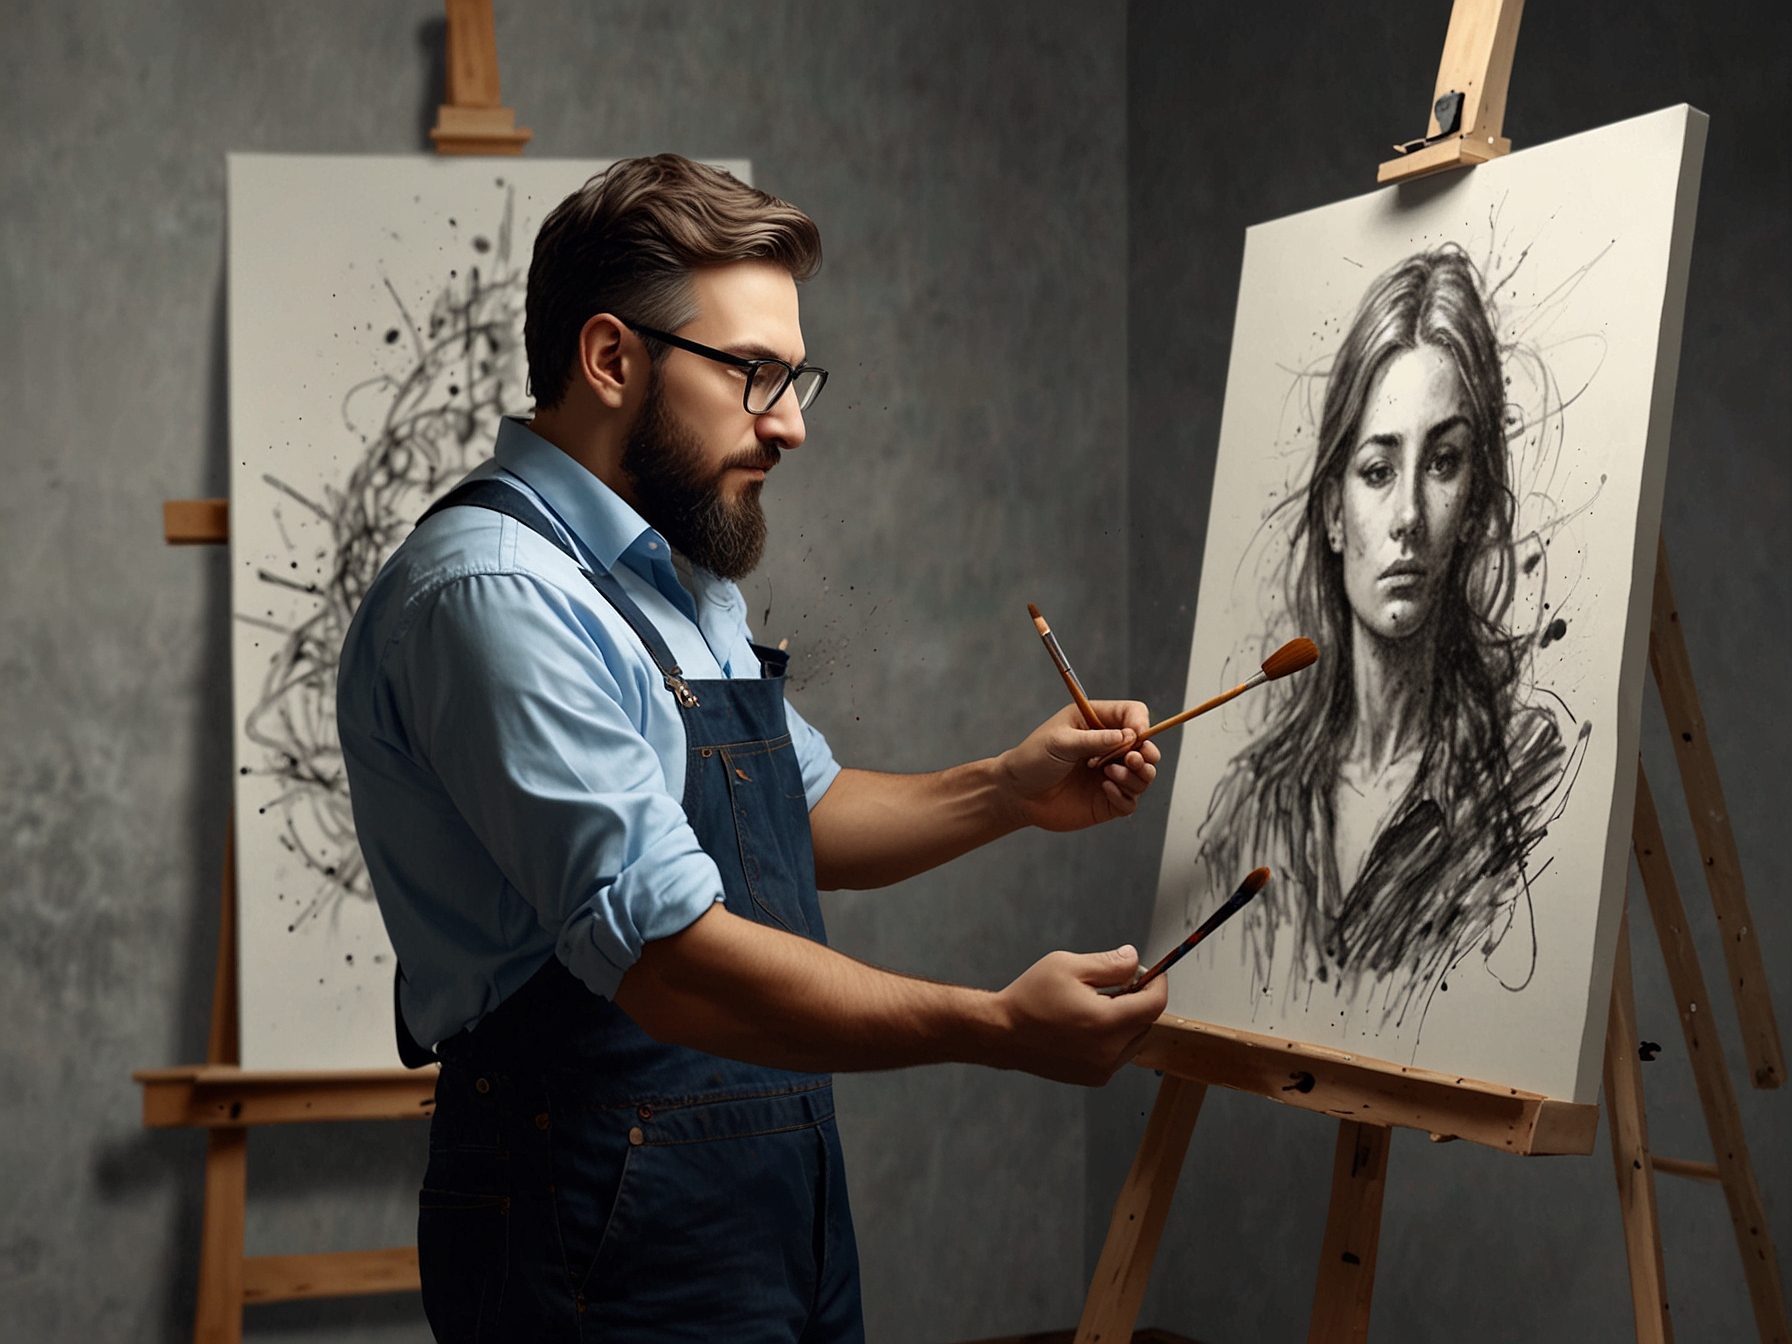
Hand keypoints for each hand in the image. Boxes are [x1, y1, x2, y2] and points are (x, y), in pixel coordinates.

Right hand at [992, 945, 1167, 1084]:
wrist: (1001, 1033)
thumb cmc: (1029, 998)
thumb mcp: (1068, 966)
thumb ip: (1109, 964)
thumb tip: (1134, 960)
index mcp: (1106, 1023)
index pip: (1154, 1004)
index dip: (1157, 983)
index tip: (1151, 971)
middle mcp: (1108, 1052)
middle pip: (1147, 1022)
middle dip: (1140, 999)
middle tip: (1118, 982)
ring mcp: (1101, 1069)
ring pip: (1135, 1040)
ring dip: (1128, 1019)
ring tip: (1099, 1002)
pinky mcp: (1093, 1077)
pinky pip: (1118, 1054)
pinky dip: (1114, 1037)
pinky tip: (1089, 1022)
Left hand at [997, 700, 1160, 831]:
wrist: (1017, 794)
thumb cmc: (1032, 759)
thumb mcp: (1060, 742)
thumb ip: (1094, 739)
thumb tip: (1128, 737)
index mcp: (1096, 722)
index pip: (1133, 714)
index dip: (1140, 723)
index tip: (1135, 736)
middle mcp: (1109, 747)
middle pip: (1147, 746)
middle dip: (1147, 753)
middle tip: (1132, 759)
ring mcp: (1110, 774)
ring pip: (1144, 774)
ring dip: (1136, 775)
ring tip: (1110, 774)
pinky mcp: (1107, 800)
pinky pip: (1131, 801)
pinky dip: (1124, 796)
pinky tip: (1105, 790)